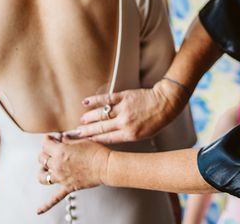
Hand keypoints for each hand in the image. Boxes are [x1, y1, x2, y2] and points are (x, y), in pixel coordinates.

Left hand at [37, 135, 108, 214]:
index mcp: (60, 152)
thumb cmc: (97, 152)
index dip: (47, 140)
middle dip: (45, 152)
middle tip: (51, 149)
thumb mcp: (82, 141)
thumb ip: (68, 141)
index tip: (51, 138)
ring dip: (42, 171)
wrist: (106, 166)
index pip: (46, 144)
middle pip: (42, 158)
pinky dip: (46, 205)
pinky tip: (39, 210)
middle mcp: (57, 165)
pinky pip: (54, 198)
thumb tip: (62, 139)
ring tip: (46, 168)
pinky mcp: (68, 187)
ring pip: (43, 176)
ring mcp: (61, 177)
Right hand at [71, 80, 187, 143]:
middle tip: (73, 134)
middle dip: (85, 132)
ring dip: (88, 117)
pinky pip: (106, 99)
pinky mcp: (124, 96)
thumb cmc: (156, 120)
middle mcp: (124, 122)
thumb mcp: (143, 135)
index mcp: (129, 134)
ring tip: (81, 121)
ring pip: (100, 114)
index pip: (105, 139)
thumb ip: (126, 136)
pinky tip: (85, 102)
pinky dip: (94, 100)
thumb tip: (109, 138)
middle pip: (99, 128)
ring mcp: (123, 109)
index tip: (82, 142)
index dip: (92, 140)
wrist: (166, 102)